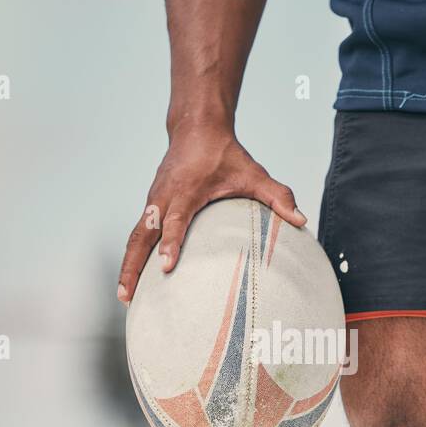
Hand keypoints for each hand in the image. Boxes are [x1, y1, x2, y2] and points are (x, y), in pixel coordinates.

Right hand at [117, 124, 304, 303]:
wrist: (196, 129)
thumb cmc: (226, 154)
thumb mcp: (254, 174)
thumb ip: (278, 197)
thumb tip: (301, 221)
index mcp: (187, 191)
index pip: (175, 220)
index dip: (170, 243)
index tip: (166, 267)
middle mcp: (164, 197)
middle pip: (141, 236)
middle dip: (132, 267)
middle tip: (127, 296)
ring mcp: (153, 201)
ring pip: (135, 236)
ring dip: (127, 266)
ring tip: (124, 297)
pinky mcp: (151, 204)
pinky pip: (138, 233)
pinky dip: (132, 255)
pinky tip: (134, 280)